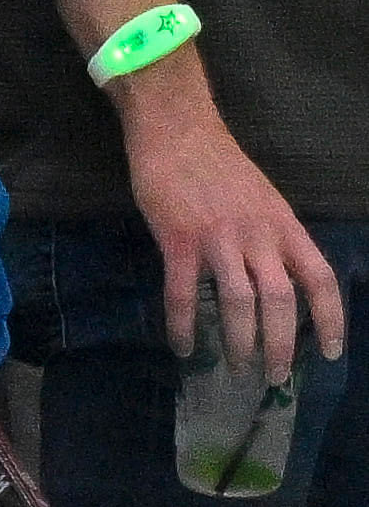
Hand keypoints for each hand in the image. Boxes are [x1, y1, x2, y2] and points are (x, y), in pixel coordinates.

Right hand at [120, 72, 347, 378]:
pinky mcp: (178, 238)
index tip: (329, 353)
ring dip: (239, 342)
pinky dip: (185, 324)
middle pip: (280, 300)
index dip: (329, 319)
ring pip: (238, 302)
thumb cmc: (218, 163)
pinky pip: (184, 292)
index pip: (319, 278)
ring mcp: (219, 237)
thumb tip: (274, 278)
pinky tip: (184, 346)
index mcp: (283, 225)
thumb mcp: (262, 199)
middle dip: (279, 345)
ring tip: (236, 370)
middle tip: (273, 378)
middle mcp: (259, 234)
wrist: (178, 128)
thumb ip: (271, 236)